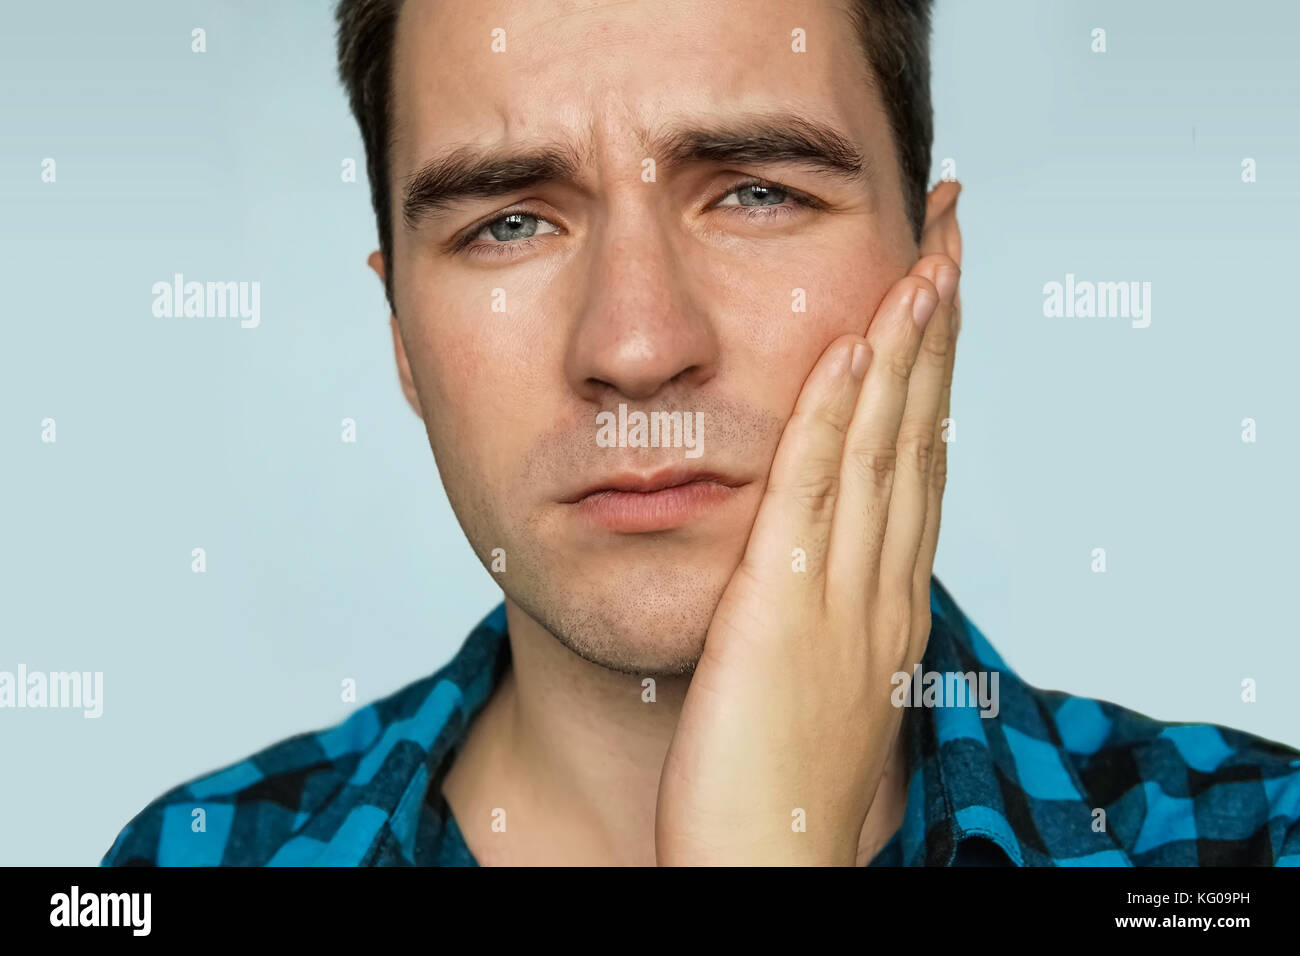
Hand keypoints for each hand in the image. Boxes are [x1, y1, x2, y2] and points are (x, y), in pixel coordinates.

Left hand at [655, 183, 962, 864]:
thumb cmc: (771, 792)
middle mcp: (882, 586)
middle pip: (920, 436)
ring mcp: (844, 592)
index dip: (932, 381)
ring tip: (924, 257)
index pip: (919, 469)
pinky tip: (849, 339)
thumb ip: (814, 621)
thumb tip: (803, 578)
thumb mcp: (809, 686)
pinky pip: (815, 484)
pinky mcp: (785, 602)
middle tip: (949, 243)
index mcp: (885, 605)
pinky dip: (837, 407)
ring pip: (886, 444)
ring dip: (905, 345)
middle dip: (936, 334)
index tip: (936, 305)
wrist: (766, 868)